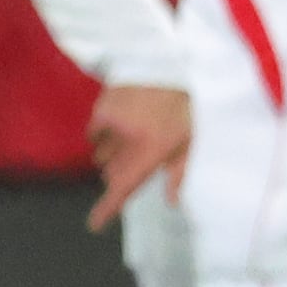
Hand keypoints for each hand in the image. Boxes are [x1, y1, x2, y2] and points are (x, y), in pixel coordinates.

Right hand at [83, 80, 191, 231]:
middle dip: (120, 169)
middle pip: (112, 169)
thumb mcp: (193, 138)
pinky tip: (124, 118)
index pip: (123, 187)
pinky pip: (97, 127)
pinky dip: (106, 129)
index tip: (93, 224)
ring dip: (113, 149)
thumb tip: (172, 201)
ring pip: (102, 149)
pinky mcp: (103, 102)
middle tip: (139, 155)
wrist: (175, 62)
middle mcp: (125, 137)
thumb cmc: (189, 102)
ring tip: (136, 132)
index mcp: (150, 150)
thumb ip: (180, 171)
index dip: (107, 208)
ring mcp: (111, 118)